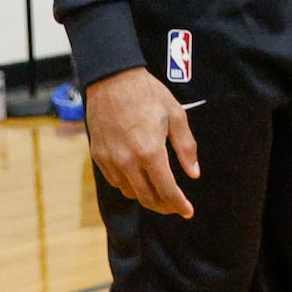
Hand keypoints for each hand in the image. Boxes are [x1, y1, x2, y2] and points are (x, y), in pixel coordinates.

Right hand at [84, 67, 198, 217]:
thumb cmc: (149, 95)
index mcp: (150, 152)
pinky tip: (139, 180)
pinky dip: (129, 186)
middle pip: (147, 197)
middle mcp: (128, 161)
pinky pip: (115, 181)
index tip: (188, 211)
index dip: (179, 204)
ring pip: (129, 192)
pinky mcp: (98, 156)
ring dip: (146, 197)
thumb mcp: (176, 116)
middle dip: (164, 206)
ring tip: (160, 193)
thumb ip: (186, 148)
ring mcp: (110, 160)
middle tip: (176, 206)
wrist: (112, 80)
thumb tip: (194, 174)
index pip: (166, 190)